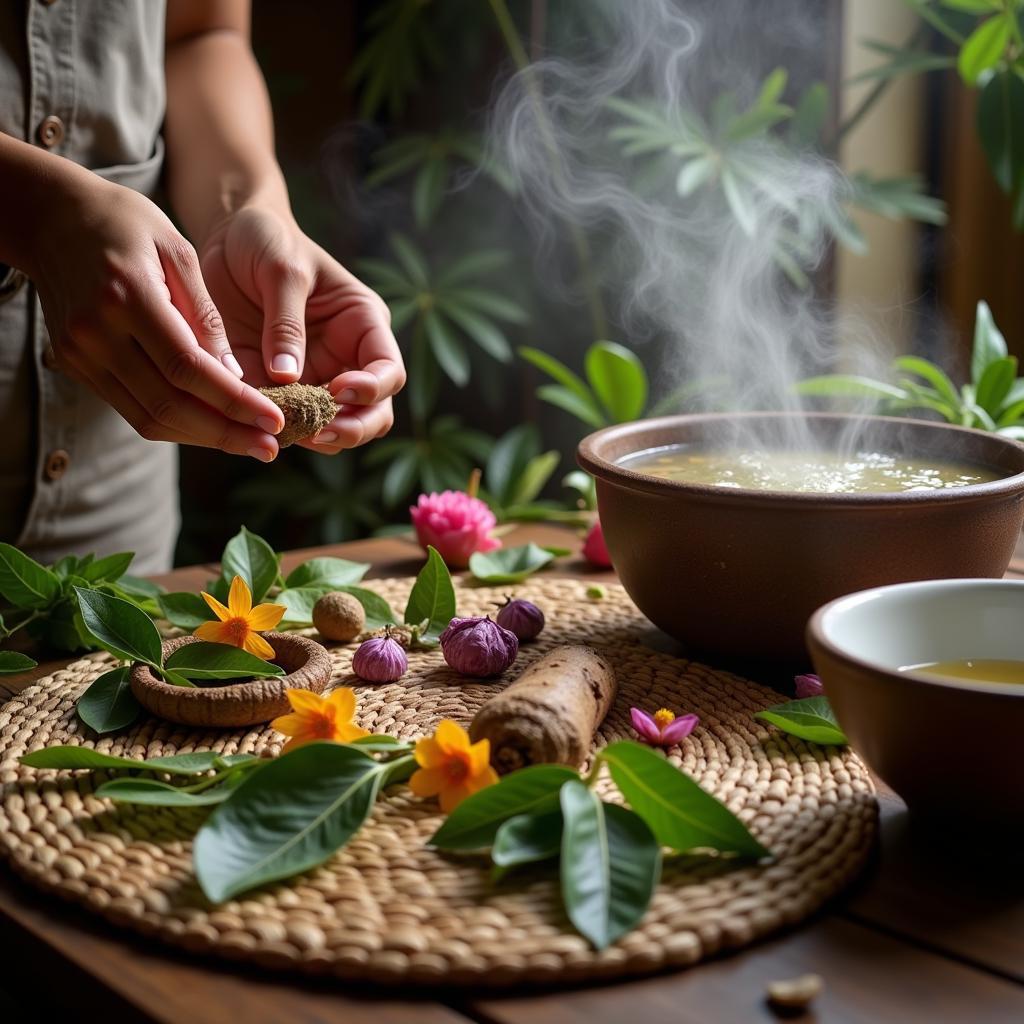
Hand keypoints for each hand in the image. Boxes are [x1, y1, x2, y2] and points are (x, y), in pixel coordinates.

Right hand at [30, 173, 284, 460]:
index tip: (276, 419)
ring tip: (249, 443)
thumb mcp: (179, 251)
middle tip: (271, 447)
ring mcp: (80, 354)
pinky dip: (176, 424)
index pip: (188, 369)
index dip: (235, 402)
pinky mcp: (76, 365)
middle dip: (226, 433)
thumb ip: (206, 314)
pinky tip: (213, 426)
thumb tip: (235, 375)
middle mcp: (97, 333)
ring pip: (149, 418)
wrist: (52, 217)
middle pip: (169, 404)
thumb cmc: (127, 224)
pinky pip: (132, 410)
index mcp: (127, 297)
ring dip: (204, 437)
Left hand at [198, 203, 404, 453]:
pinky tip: (256, 426)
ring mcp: (315, 379)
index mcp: (363, 325)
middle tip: (318, 434)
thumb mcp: (280, 270)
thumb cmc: (266, 240)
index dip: (372, 389)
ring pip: (335, 429)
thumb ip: (286, 323)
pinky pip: (288, 423)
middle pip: (374, 413)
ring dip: (314, 437)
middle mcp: (347, 359)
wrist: (227, 238)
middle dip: (352, 429)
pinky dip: (276, 431)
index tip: (338, 390)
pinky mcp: (280, 391)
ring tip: (282, 432)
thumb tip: (288, 378)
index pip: (388, 370)